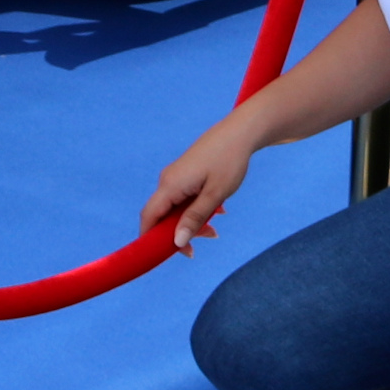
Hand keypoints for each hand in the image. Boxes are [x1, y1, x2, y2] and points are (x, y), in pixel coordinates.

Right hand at [140, 120, 259, 252]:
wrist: (240, 133)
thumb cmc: (229, 161)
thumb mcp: (215, 195)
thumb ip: (195, 218)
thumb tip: (177, 241)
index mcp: (170, 185)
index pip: (149, 217)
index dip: (150, 239)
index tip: (164, 256)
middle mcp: (168, 181)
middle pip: (162, 216)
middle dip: (178, 233)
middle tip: (201, 245)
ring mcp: (176, 177)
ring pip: (175, 209)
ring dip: (192, 222)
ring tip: (215, 230)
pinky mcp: (186, 174)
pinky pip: (184, 199)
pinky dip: (196, 210)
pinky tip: (217, 211)